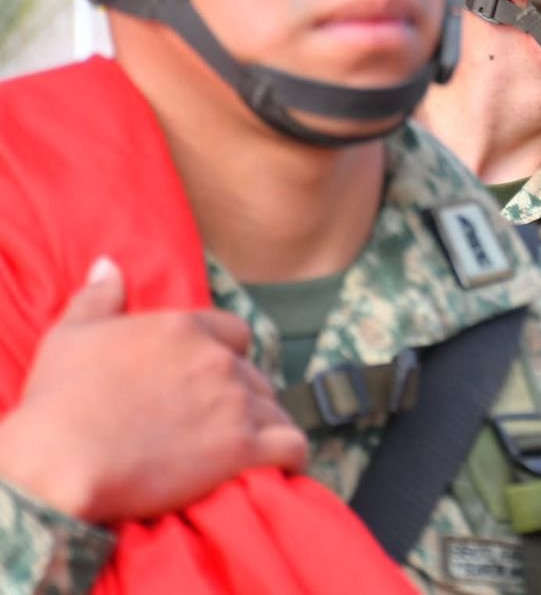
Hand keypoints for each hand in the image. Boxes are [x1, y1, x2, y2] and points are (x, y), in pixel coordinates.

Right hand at [0, 257, 307, 523]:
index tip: (213, 377)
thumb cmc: (59, 400)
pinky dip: (291, 455)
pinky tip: (281, 465)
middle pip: (254, 375)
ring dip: (265, 427)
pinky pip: (291, 446)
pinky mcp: (243, 448)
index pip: (236, 333)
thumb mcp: (71, 335)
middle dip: (243, 396)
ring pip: (275, 410)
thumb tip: (109, 265)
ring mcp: (235, 404)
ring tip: (249, 449)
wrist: (62, 460)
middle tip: (220, 423)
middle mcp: (218, 361)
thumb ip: (99, 297)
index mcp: (185, 329)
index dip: (228, 355)